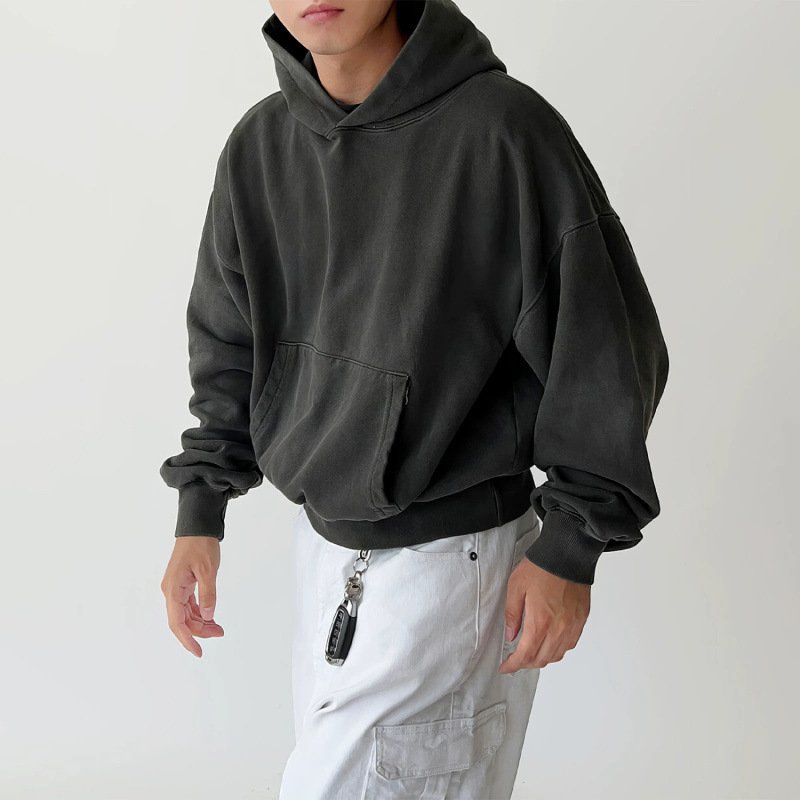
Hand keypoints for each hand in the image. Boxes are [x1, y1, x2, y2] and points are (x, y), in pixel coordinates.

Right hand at [161, 536, 224, 657]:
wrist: (197, 527)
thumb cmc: (200, 545)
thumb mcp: (208, 570)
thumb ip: (208, 594)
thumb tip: (208, 615)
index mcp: (173, 589)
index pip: (177, 622)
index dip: (187, 640)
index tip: (198, 652)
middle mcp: (171, 591)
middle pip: (182, 621)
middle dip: (199, 631)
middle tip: (219, 633)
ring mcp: (176, 588)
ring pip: (186, 614)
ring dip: (201, 623)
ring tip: (219, 628)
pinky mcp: (182, 585)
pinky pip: (189, 605)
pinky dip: (200, 613)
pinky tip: (211, 617)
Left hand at [498, 557, 589, 672]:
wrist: (568, 555)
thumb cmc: (542, 567)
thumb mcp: (516, 587)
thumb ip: (512, 615)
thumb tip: (510, 635)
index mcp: (540, 621)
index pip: (526, 655)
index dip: (513, 665)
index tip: (505, 667)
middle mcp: (559, 628)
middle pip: (542, 659)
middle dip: (526, 663)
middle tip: (515, 659)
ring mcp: (572, 626)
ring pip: (557, 655)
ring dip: (542, 658)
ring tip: (531, 652)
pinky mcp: (581, 620)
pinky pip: (570, 644)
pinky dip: (558, 649)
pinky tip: (550, 642)